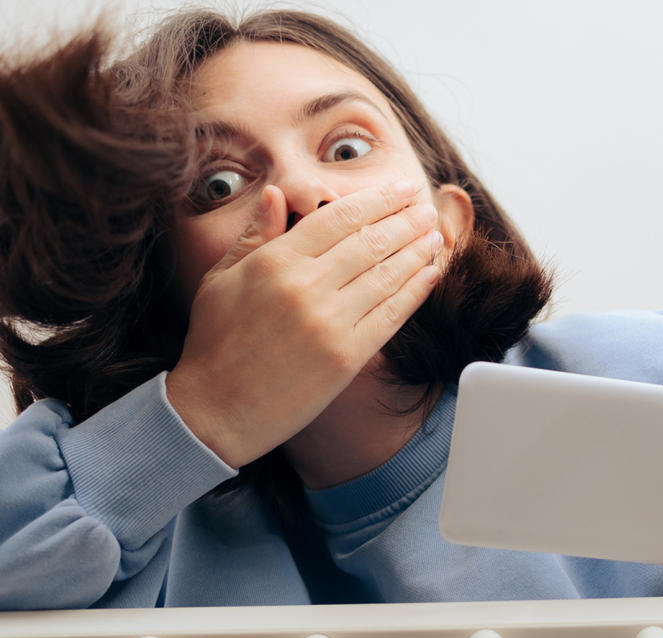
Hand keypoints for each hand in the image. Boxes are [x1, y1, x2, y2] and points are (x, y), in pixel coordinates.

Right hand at [166, 180, 443, 467]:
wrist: (216, 410)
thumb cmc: (215, 342)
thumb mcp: (220, 279)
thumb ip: (254, 235)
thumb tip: (278, 193)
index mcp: (275, 262)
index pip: (338, 217)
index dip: (377, 200)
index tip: (401, 190)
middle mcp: (306, 287)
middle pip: (369, 241)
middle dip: (405, 221)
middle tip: (427, 208)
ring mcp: (329, 322)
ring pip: (386, 275)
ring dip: (417, 251)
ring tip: (435, 234)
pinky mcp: (347, 357)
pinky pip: (391, 315)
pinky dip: (415, 291)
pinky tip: (431, 273)